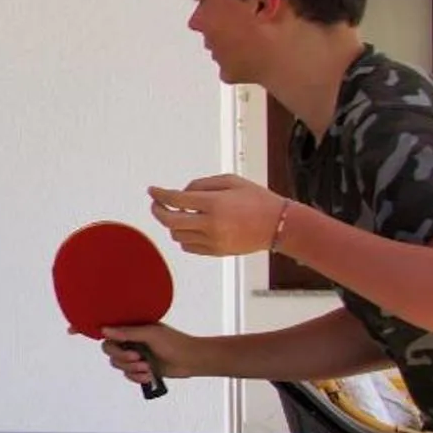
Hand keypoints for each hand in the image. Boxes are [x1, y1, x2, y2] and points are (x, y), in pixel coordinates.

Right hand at [97, 322, 202, 385]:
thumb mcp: (150, 334)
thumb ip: (127, 332)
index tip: (127, 348)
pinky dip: (137, 377)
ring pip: (119, 366)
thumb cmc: (173, 342)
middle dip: (124, 359)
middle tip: (138, 358)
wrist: (191, 360)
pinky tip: (149, 375)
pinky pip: (129, 376)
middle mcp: (130, 343)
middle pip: (111, 354)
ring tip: (147, 367)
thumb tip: (104, 329)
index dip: (113, 346)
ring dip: (133, 369)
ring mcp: (135, 357)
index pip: (109, 338)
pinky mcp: (141, 370)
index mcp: (131, 331)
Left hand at [147, 175, 287, 257]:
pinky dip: (184, 237)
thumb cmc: (257, 199)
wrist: (279, 225)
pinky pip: (189, 246)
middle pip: (170, 221)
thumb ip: (202, 184)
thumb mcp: (231, 181)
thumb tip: (181, 193)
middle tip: (156, 204)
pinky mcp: (216, 252)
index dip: (159, 194)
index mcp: (215, 204)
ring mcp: (213, 241)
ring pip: (177, 235)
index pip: (176, 200)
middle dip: (158, 211)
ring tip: (178, 214)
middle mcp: (212, 224)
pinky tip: (190, 227)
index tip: (152, 191)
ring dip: (172, 224)